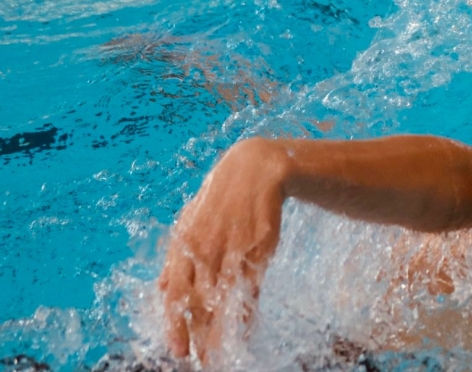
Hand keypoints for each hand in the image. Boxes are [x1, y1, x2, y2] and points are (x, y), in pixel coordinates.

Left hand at [158, 138, 285, 361]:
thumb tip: (161, 288)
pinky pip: (251, 289)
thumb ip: (176, 260)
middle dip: (199, 337)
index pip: (175, 294)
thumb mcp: (188, 225)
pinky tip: (247, 330)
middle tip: (201, 362)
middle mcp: (205, 251)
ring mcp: (232, 251)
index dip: (175, 324)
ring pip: (225, 301)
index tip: (178, 350)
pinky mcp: (257, 250)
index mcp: (183, 246)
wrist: (254, 171)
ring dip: (223, 332)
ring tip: (221, 355)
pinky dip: (248, 312)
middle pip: (199, 303)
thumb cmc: (219, 201)